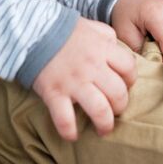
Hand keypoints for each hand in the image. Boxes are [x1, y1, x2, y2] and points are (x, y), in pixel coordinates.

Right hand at [32, 17, 137, 140]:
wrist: (32, 32)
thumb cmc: (64, 31)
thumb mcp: (93, 27)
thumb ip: (109, 38)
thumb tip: (118, 50)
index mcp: (103, 49)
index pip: (129, 68)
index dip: (130, 79)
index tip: (123, 85)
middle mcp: (92, 67)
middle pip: (118, 93)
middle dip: (121, 106)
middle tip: (115, 110)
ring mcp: (73, 82)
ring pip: (100, 110)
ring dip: (105, 124)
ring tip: (103, 129)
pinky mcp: (54, 93)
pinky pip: (65, 119)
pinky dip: (69, 132)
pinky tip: (72, 136)